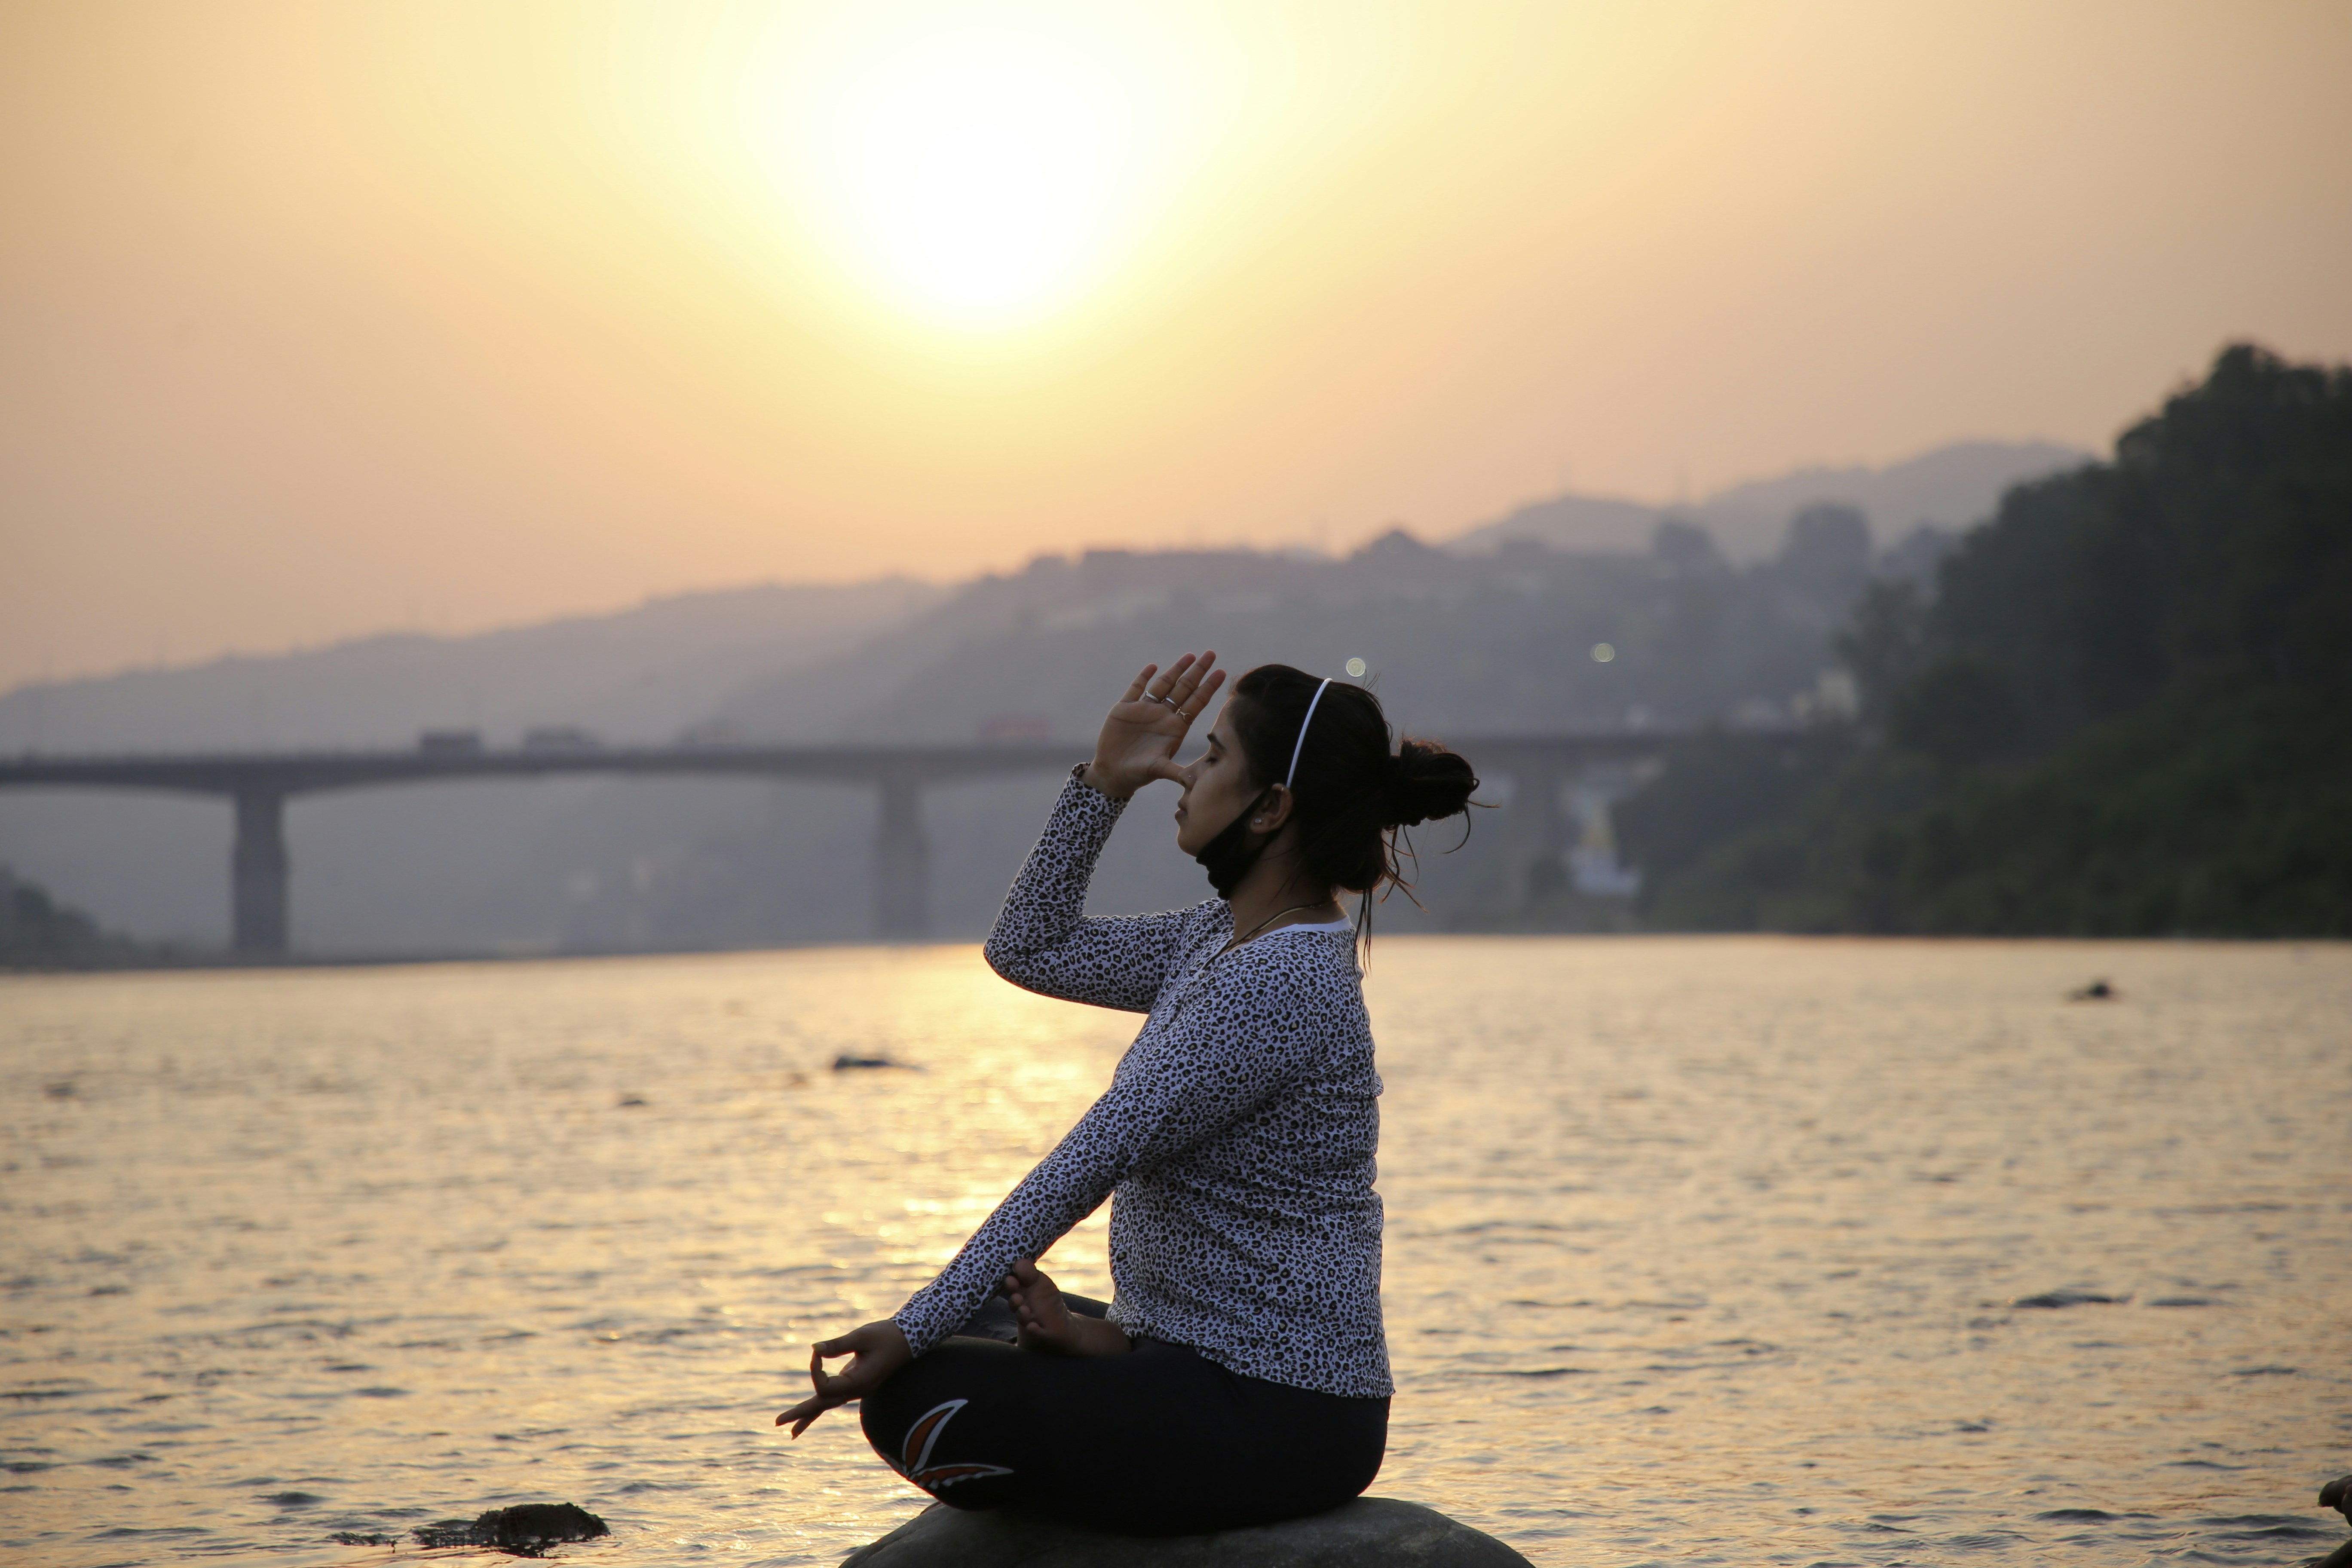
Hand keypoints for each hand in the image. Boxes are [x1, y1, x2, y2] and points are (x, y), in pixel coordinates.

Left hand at [774, 1318, 910, 1437]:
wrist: (910, 1339)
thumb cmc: (887, 1336)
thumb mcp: (862, 1336)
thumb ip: (838, 1344)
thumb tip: (815, 1348)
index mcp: (859, 1382)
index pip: (826, 1386)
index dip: (815, 1369)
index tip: (816, 1351)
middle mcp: (856, 1391)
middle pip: (823, 1405)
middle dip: (800, 1413)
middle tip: (777, 1423)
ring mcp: (856, 1389)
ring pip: (828, 1405)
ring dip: (808, 1415)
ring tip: (791, 1432)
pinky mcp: (855, 1383)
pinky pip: (833, 1397)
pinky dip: (820, 1406)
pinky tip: (811, 1414)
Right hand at [1003, 1258, 1130, 1356]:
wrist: (1061, 1324)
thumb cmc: (1047, 1300)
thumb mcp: (1040, 1282)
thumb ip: (1029, 1273)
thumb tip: (1019, 1261)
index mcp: (1021, 1293)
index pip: (1012, 1286)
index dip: (1010, 1283)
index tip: (1010, 1277)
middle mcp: (1022, 1307)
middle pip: (1014, 1303)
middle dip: (1014, 1299)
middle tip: (1015, 1294)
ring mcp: (1031, 1321)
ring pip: (1023, 1318)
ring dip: (1022, 1313)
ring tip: (1024, 1310)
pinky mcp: (1041, 1333)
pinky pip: (1036, 1332)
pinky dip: (1033, 1330)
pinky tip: (1032, 1326)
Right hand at [1085, 651, 1225, 799]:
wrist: (1112, 772)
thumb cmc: (1139, 773)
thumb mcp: (1159, 770)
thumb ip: (1176, 773)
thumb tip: (1194, 783)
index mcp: (1175, 727)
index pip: (1196, 702)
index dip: (1209, 687)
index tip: (1222, 672)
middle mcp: (1163, 715)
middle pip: (1184, 688)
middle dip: (1197, 671)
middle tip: (1211, 654)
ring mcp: (1145, 709)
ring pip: (1163, 684)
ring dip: (1176, 670)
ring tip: (1190, 655)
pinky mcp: (1125, 708)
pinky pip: (1136, 688)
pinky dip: (1143, 677)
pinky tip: (1153, 667)